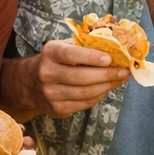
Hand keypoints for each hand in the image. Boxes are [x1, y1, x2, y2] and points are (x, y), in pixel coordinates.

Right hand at [6, 40, 130, 119]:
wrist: (29, 84)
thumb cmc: (55, 61)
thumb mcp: (63, 47)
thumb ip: (84, 45)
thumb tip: (115, 46)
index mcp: (50, 53)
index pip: (71, 54)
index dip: (91, 57)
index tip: (110, 58)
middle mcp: (47, 73)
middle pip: (81, 77)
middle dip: (107, 75)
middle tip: (124, 71)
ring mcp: (51, 94)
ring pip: (85, 93)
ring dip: (107, 87)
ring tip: (121, 79)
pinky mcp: (57, 109)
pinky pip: (84, 104)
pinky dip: (99, 96)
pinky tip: (107, 88)